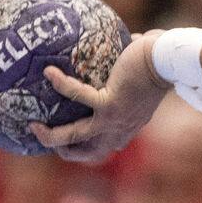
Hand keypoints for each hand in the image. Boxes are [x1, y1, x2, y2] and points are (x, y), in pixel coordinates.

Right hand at [31, 32, 168, 162]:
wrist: (168, 61)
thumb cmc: (157, 64)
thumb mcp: (140, 81)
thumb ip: (125, 76)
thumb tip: (118, 48)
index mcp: (127, 126)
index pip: (105, 148)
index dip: (86, 152)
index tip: (70, 145)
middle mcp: (120, 128)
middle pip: (88, 154)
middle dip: (64, 152)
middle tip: (45, 138)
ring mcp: (114, 119)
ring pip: (75, 136)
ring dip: (52, 136)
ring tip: (34, 126)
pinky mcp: (109, 104)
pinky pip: (77, 96)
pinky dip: (61, 84)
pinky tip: (48, 72)